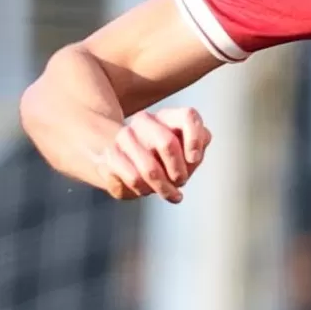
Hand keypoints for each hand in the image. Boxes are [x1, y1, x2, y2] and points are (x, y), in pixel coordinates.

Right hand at [90, 107, 211, 202]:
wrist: (126, 163)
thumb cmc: (163, 158)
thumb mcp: (187, 150)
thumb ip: (199, 145)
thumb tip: (194, 153)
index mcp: (168, 116)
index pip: (187, 116)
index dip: (195, 140)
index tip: (194, 159)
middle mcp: (145, 121)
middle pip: (167, 143)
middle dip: (178, 171)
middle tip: (181, 181)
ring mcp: (125, 136)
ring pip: (150, 168)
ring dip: (163, 187)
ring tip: (169, 193)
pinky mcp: (111, 154)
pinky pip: (134, 179)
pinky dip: (145, 190)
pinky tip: (148, 190)